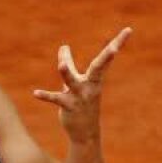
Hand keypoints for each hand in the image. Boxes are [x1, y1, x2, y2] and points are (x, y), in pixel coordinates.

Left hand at [33, 27, 130, 143]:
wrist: (85, 132)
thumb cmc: (80, 103)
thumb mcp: (75, 81)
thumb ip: (68, 63)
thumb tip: (63, 47)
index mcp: (95, 78)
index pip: (106, 59)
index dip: (118, 43)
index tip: (128, 30)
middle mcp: (90, 85)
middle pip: (99, 67)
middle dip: (108, 56)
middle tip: (115, 48)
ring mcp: (80, 96)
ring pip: (73, 82)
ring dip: (66, 73)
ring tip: (61, 65)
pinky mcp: (68, 106)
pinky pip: (56, 99)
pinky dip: (45, 96)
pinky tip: (35, 93)